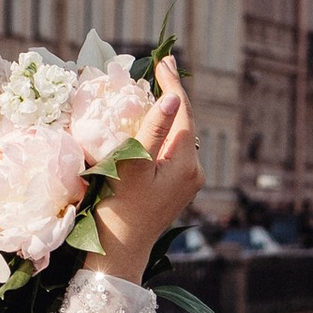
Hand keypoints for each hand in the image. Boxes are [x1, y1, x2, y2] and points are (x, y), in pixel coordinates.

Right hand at [90, 58, 201, 283]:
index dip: (171, 83)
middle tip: (161, 65)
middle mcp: (194, 171)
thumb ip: (153, 129)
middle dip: (172, 94)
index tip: (163, 59)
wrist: (118, 253)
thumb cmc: (119, 209)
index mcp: (186, 163)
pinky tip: (152, 121)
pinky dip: (163, 132)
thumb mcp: (131, 164)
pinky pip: (172, 151)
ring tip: (156, 86)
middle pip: (184, 122)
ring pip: (179, 136)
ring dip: (167, 112)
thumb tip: (173, 97)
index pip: (182, 111)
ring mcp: (187, 182)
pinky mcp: (176, 189)